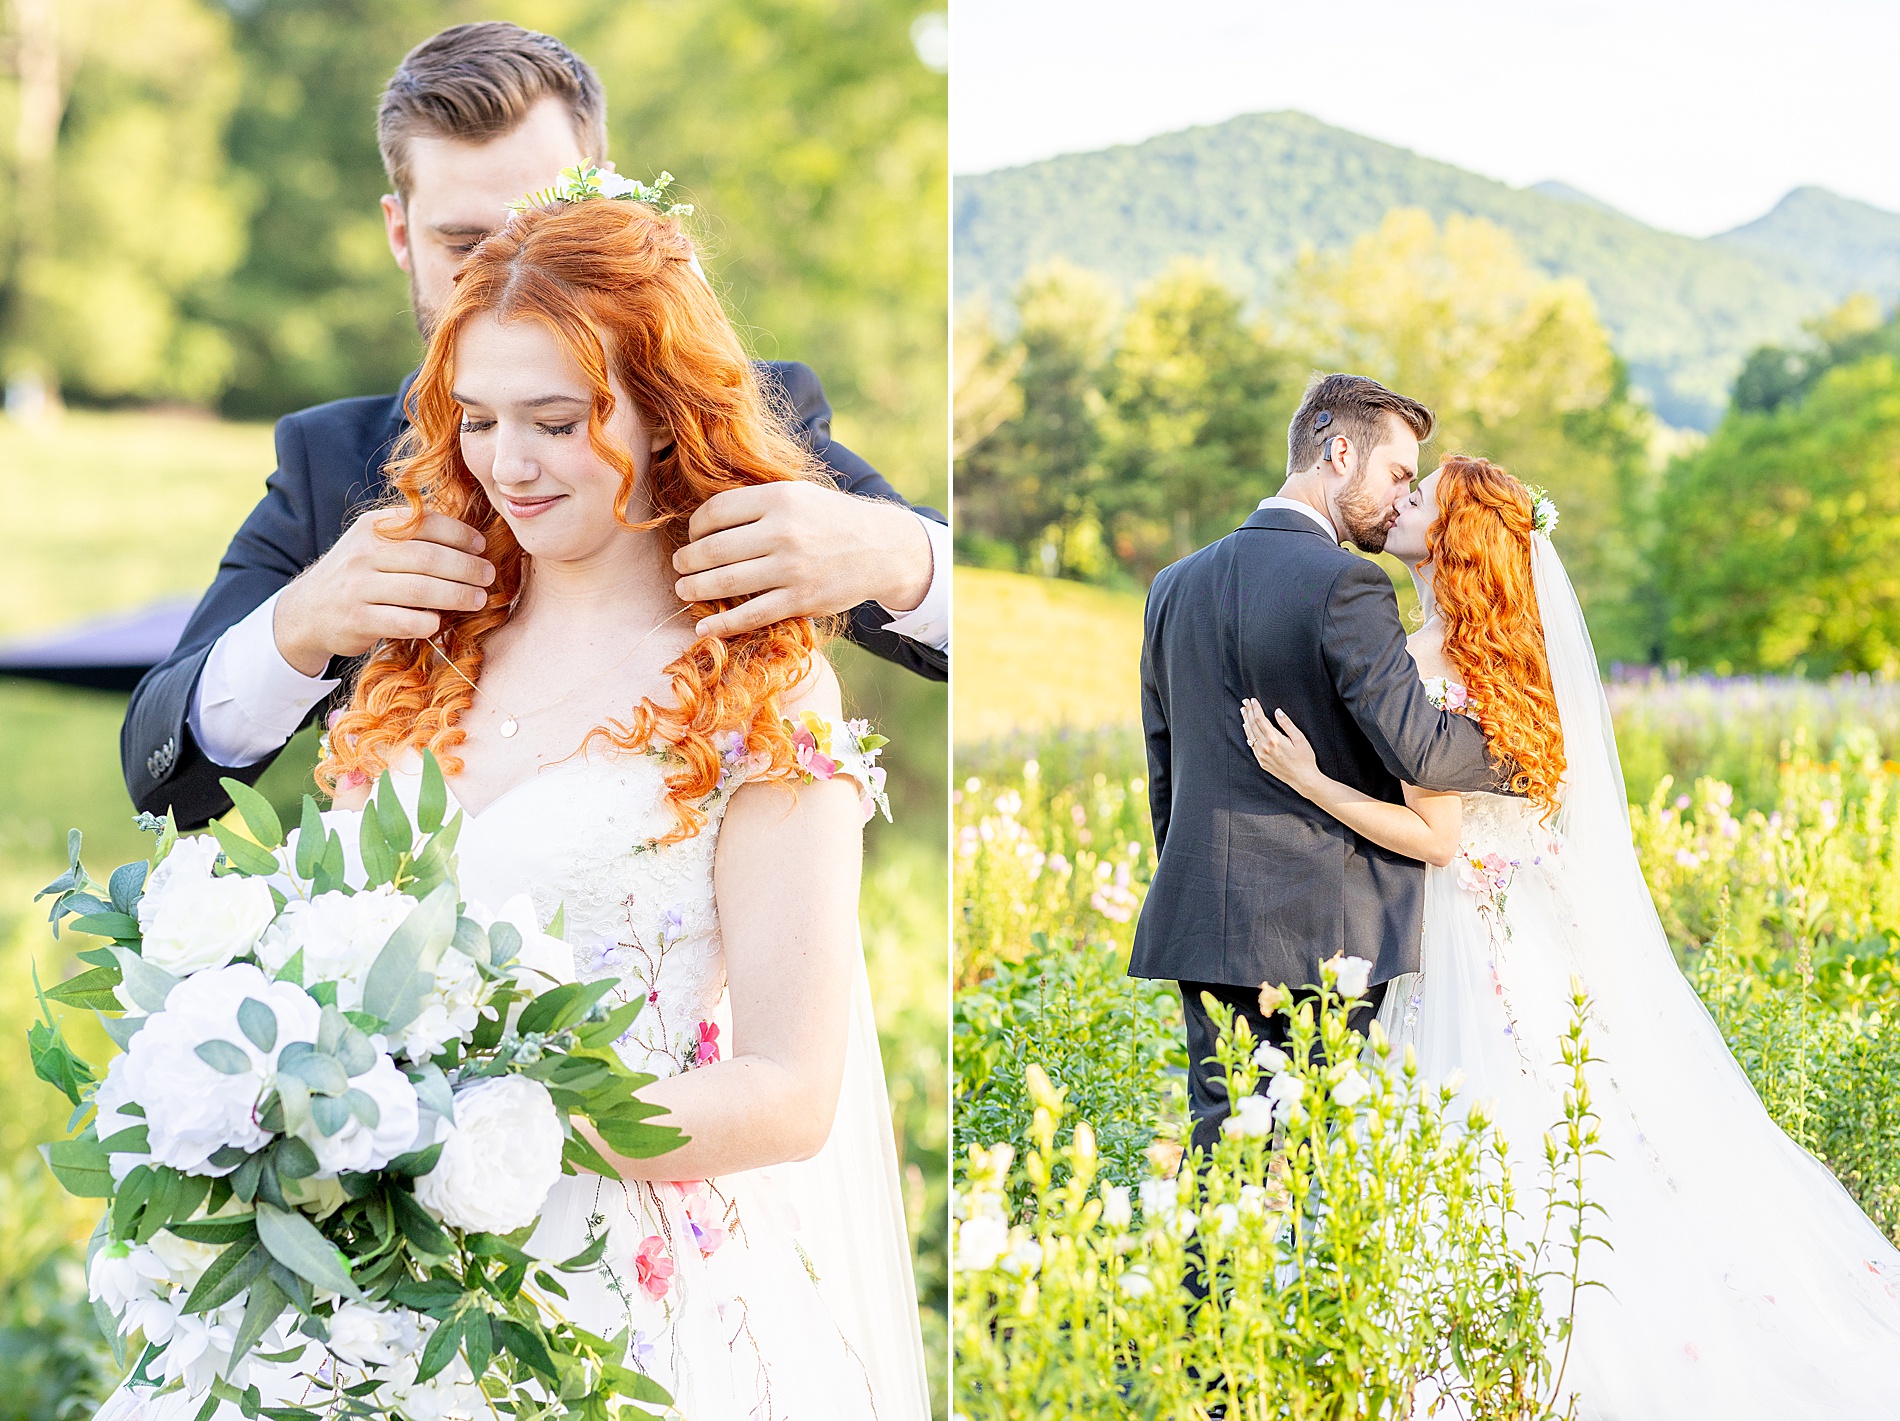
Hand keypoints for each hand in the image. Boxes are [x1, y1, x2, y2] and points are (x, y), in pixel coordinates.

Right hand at [273, 510, 494, 675]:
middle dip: (466, 568)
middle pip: (428, 558)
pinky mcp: (358, 620)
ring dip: (457, 595)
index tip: (482, 546)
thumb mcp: (375, 544)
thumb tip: (472, 539)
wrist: (308, 610)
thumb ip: (413, 537)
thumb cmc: (359, 575)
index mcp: (372, 527)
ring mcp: (358, 587)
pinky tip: (440, 621)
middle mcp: (363, 553)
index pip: (425, 523)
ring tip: (478, 599)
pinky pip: (404, 621)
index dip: (460, 534)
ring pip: (419, 591)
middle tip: (488, 576)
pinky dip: (428, 622)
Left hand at [671, 482, 931, 638]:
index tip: (693, 536)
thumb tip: (707, 518)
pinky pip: (751, 614)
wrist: (881, 548)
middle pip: (715, 548)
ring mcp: (791, 568)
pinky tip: (704, 629)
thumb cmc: (831, 520)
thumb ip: (758, 503)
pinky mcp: (800, 600)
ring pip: (727, 581)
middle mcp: (783, 532)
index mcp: (778, 499)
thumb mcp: (798, 494)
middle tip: (680, 566)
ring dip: (696, 588)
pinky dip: (722, 624)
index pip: (716, 512)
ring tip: (684, 590)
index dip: (695, 526)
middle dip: (688, 560)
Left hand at [1242, 699, 1323, 795]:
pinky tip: (1247, 728)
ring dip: (1245, 721)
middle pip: (1252, 725)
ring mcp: (1261, 755)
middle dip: (1248, 712)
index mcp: (1274, 739)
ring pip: (1249, 735)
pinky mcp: (1261, 761)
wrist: (1303, 779)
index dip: (1255, 708)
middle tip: (1245, 701)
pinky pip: (1251, 745)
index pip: (1260, 719)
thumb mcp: (1300, 739)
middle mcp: (1265, 747)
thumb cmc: (1305, 759)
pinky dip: (1248, 734)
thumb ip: (1287, 724)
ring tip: (1243, 711)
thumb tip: (1277, 711)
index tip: (1253, 700)